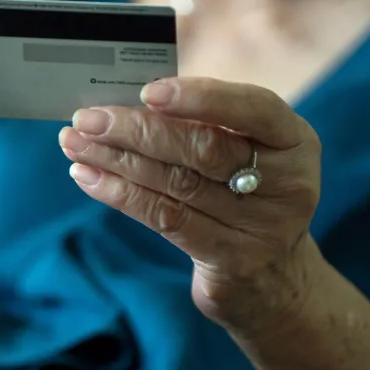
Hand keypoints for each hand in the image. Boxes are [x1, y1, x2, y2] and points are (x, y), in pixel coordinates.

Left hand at [58, 77, 321, 333]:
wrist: (275, 277)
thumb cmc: (246, 193)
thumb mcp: (247, 153)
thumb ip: (205, 124)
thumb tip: (126, 99)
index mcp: (295, 141)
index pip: (254, 109)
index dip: (200, 98)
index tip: (148, 91)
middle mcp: (287, 183)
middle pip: (202, 149)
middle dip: (136, 129)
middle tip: (87, 118)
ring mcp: (260, 227)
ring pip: (175, 184)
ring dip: (116, 160)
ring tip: (74, 143)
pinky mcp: (229, 260)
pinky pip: (164, 218)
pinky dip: (120, 193)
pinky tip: (88, 176)